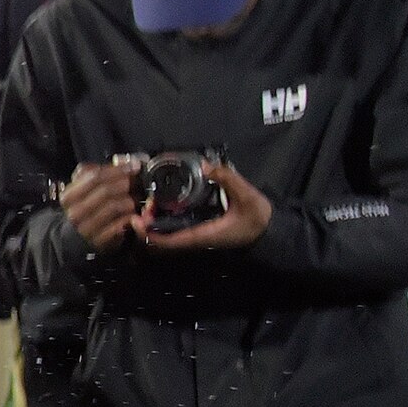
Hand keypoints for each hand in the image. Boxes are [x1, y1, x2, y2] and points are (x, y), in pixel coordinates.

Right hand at [61, 159, 140, 250]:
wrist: (76, 237)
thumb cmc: (85, 208)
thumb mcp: (83, 188)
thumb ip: (99, 172)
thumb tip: (127, 162)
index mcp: (69, 196)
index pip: (94, 176)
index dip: (117, 170)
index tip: (133, 167)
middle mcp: (75, 212)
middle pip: (105, 190)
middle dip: (125, 184)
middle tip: (136, 183)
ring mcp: (86, 228)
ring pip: (114, 207)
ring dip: (129, 201)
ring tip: (134, 199)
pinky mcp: (99, 240)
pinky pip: (120, 224)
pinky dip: (130, 217)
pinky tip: (133, 214)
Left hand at [140, 158, 272, 251]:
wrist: (269, 230)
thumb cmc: (257, 216)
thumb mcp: (246, 194)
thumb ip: (227, 178)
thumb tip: (206, 164)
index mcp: (203, 235)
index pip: (170, 241)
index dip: (150, 234)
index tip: (138, 219)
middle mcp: (196, 240)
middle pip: (163, 240)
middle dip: (147, 227)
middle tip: (143, 205)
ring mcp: (196, 237)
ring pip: (168, 236)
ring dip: (154, 223)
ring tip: (149, 202)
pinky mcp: (199, 231)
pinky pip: (175, 230)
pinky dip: (164, 220)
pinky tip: (161, 204)